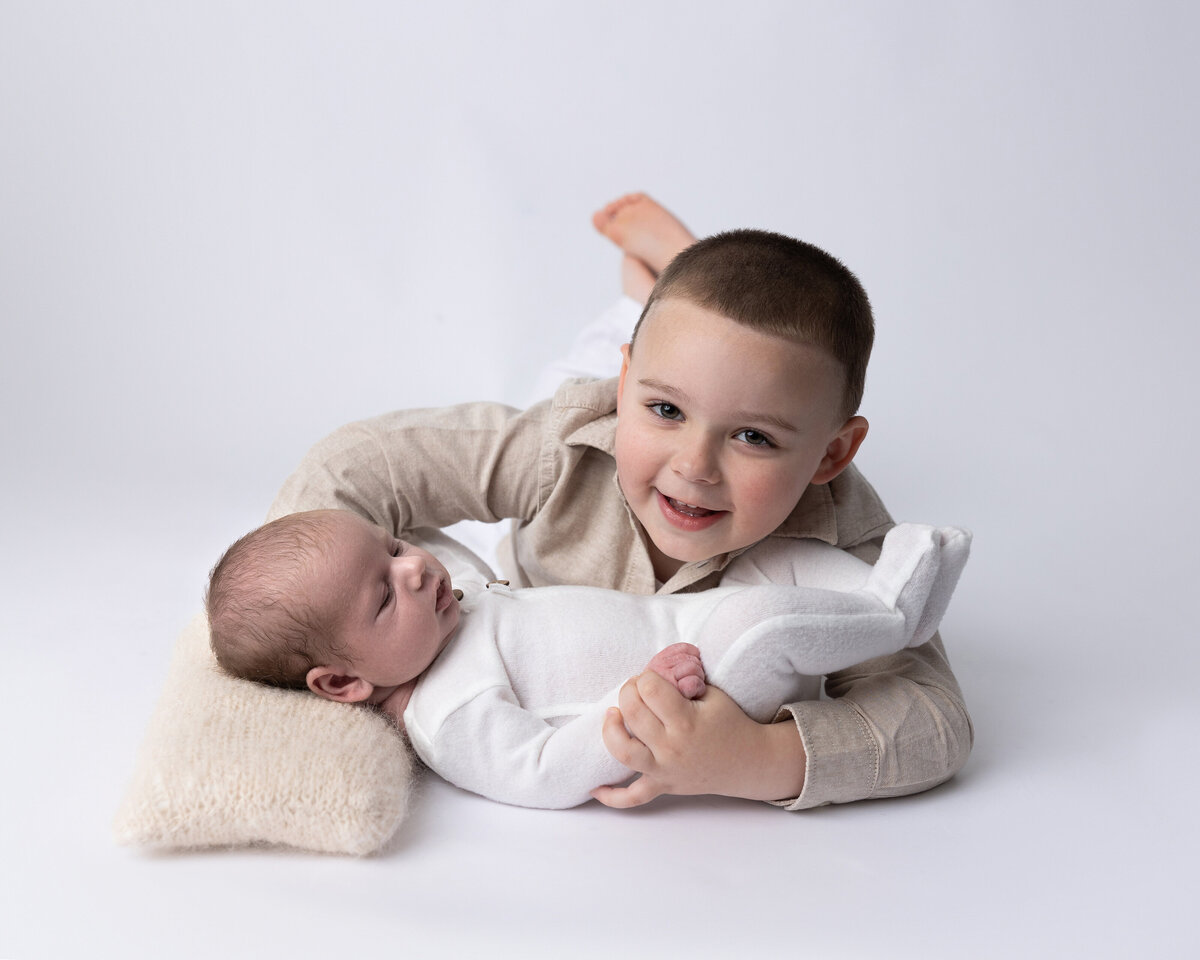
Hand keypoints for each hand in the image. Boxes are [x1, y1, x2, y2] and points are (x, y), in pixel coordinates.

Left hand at [591, 671, 806, 808]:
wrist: (748, 762)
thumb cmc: (729, 723)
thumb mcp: (712, 694)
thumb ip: (683, 681)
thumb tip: (655, 667)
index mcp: (687, 721)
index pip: (649, 688)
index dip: (645, 676)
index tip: (651, 677)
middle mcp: (672, 747)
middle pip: (632, 713)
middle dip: (628, 692)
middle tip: (636, 689)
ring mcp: (665, 770)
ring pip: (623, 753)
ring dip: (611, 731)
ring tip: (612, 717)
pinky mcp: (663, 786)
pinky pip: (632, 797)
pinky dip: (612, 796)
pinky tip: (595, 787)